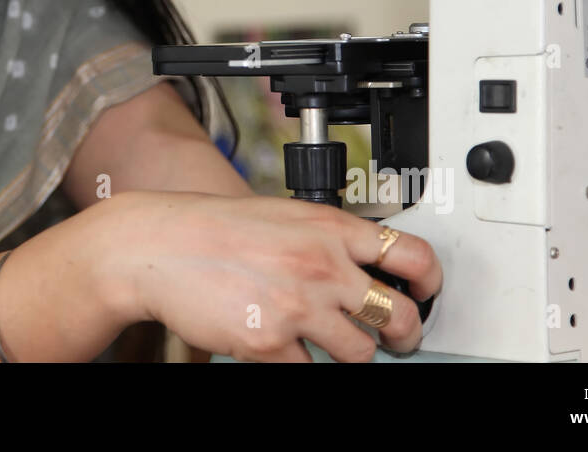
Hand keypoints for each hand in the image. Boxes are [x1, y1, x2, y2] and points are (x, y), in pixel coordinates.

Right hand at [114, 192, 441, 361]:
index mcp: (329, 227)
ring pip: (360, 353)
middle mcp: (322, 265)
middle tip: (397, 338)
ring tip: (328, 341)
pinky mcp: (270, 344)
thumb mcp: (283, 216)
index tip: (427, 292)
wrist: (157, 246)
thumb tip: (363, 265)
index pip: (412, 255)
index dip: (430, 281)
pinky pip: (309, 371)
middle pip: (400, 316)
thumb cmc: (212, 228)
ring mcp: (298, 307)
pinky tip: (282, 343)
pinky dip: (299, 362)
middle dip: (404, 335)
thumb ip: (326, 238)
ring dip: (350, 353)